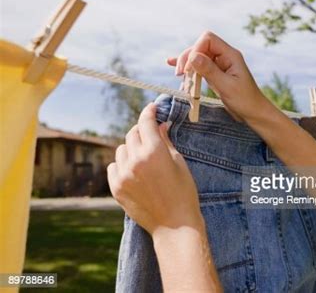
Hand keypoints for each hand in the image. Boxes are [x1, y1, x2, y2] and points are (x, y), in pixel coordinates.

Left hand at [107, 103, 202, 234]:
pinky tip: (134, 170)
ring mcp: (123, 175)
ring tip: (143, 157)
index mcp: (154, 152)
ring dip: (131, 148)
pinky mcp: (116, 188)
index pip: (146, 122)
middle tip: (151, 134)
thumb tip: (160, 125)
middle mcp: (135, 161)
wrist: (175, 226)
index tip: (152, 108)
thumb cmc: (184, 193)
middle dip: (142, 130)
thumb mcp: (179, 163)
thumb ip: (166, 142)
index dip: (149, 112)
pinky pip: (113, 166)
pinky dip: (122, 164)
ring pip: (121, 149)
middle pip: (132, 134)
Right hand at [167, 31, 271, 121]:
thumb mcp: (226, 86)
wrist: (253, 113)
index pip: (208, 39)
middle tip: (180, 74)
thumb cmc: (245, 101)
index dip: (195, 50)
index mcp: (230, 55)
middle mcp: (224, 57)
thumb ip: (210, 71)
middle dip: (188, 57)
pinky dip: (188, 66)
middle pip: (200, 46)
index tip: (188, 69)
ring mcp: (219, 65)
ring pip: (197, 57)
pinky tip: (172, 64)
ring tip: (180, 77)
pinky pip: (199, 66)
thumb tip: (193, 56)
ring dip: (187, 64)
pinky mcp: (214, 74)